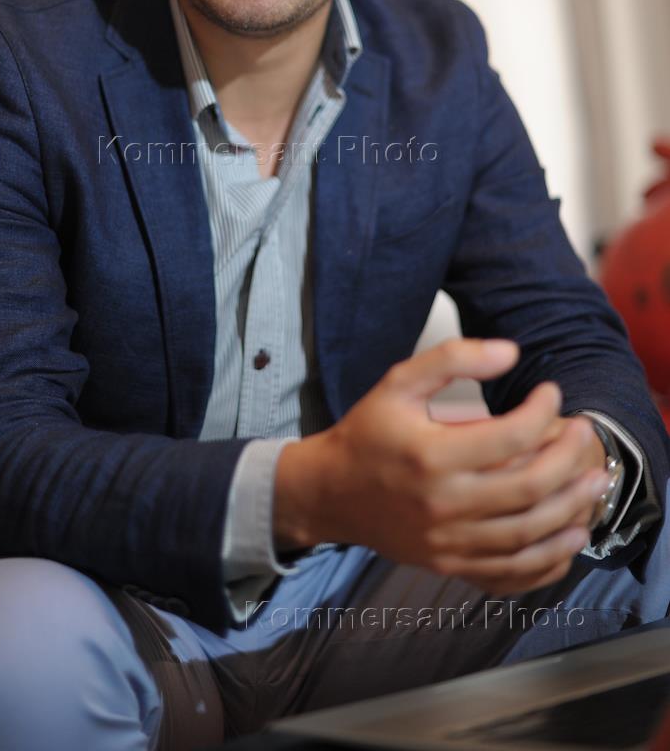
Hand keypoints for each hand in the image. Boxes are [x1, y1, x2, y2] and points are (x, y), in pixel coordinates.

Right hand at [274, 339, 610, 595]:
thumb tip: (510, 352)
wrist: (331, 492)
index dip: (542, 411)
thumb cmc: (369, 432)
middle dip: (569, 458)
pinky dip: (550, 560)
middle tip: (585, 433)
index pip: (509, 437)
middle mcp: (443, 505)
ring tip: (594, 481)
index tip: (551, 392)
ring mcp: (449, 543)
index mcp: (432, 456)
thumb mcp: (399, 382)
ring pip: (529, 535)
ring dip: (572, 508)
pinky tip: (569, 536)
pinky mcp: (452, 565)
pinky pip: (512, 574)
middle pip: (529, 488)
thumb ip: (452, 359)